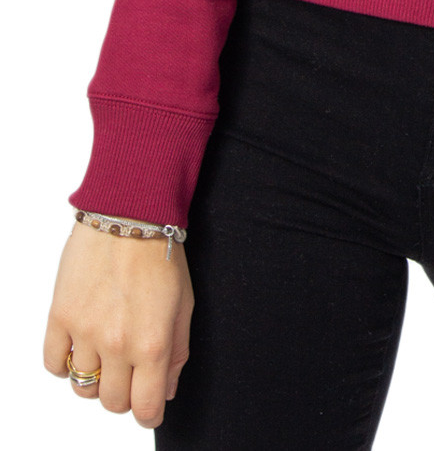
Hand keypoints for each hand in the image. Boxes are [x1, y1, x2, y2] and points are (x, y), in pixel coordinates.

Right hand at [43, 220, 194, 428]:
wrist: (129, 214)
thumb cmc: (162, 255)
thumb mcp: (185, 304)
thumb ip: (177, 353)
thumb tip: (164, 392)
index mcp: (152, 343)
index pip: (145, 407)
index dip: (149, 414)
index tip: (149, 407)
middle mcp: (116, 343)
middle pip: (111, 402)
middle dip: (124, 395)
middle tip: (130, 373)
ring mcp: (84, 331)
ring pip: (82, 387)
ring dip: (96, 378)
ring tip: (107, 353)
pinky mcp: (60, 315)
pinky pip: (54, 364)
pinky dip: (65, 363)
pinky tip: (81, 345)